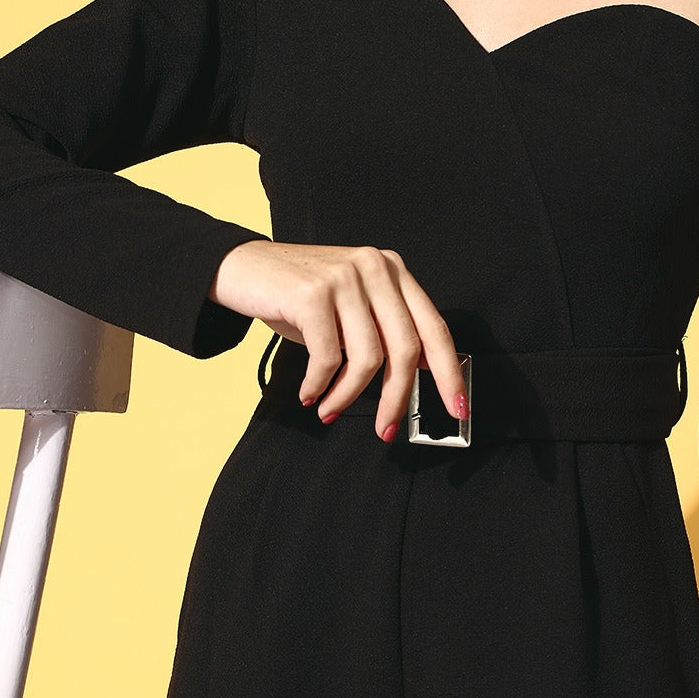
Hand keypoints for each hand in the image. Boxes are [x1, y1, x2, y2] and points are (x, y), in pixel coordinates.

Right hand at [210, 240, 468, 442]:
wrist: (242, 267)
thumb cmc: (297, 296)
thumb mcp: (350, 308)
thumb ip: (383, 332)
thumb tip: (417, 377)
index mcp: (392, 270)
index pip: (433, 326)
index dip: (448, 371)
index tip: (456, 406)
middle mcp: (375, 267)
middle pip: (404, 348)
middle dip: (396, 398)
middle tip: (386, 429)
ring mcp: (345, 277)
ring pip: (367, 358)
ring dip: (347, 396)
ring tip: (329, 409)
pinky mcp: (313, 293)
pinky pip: (327, 358)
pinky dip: (319, 386)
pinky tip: (309, 393)